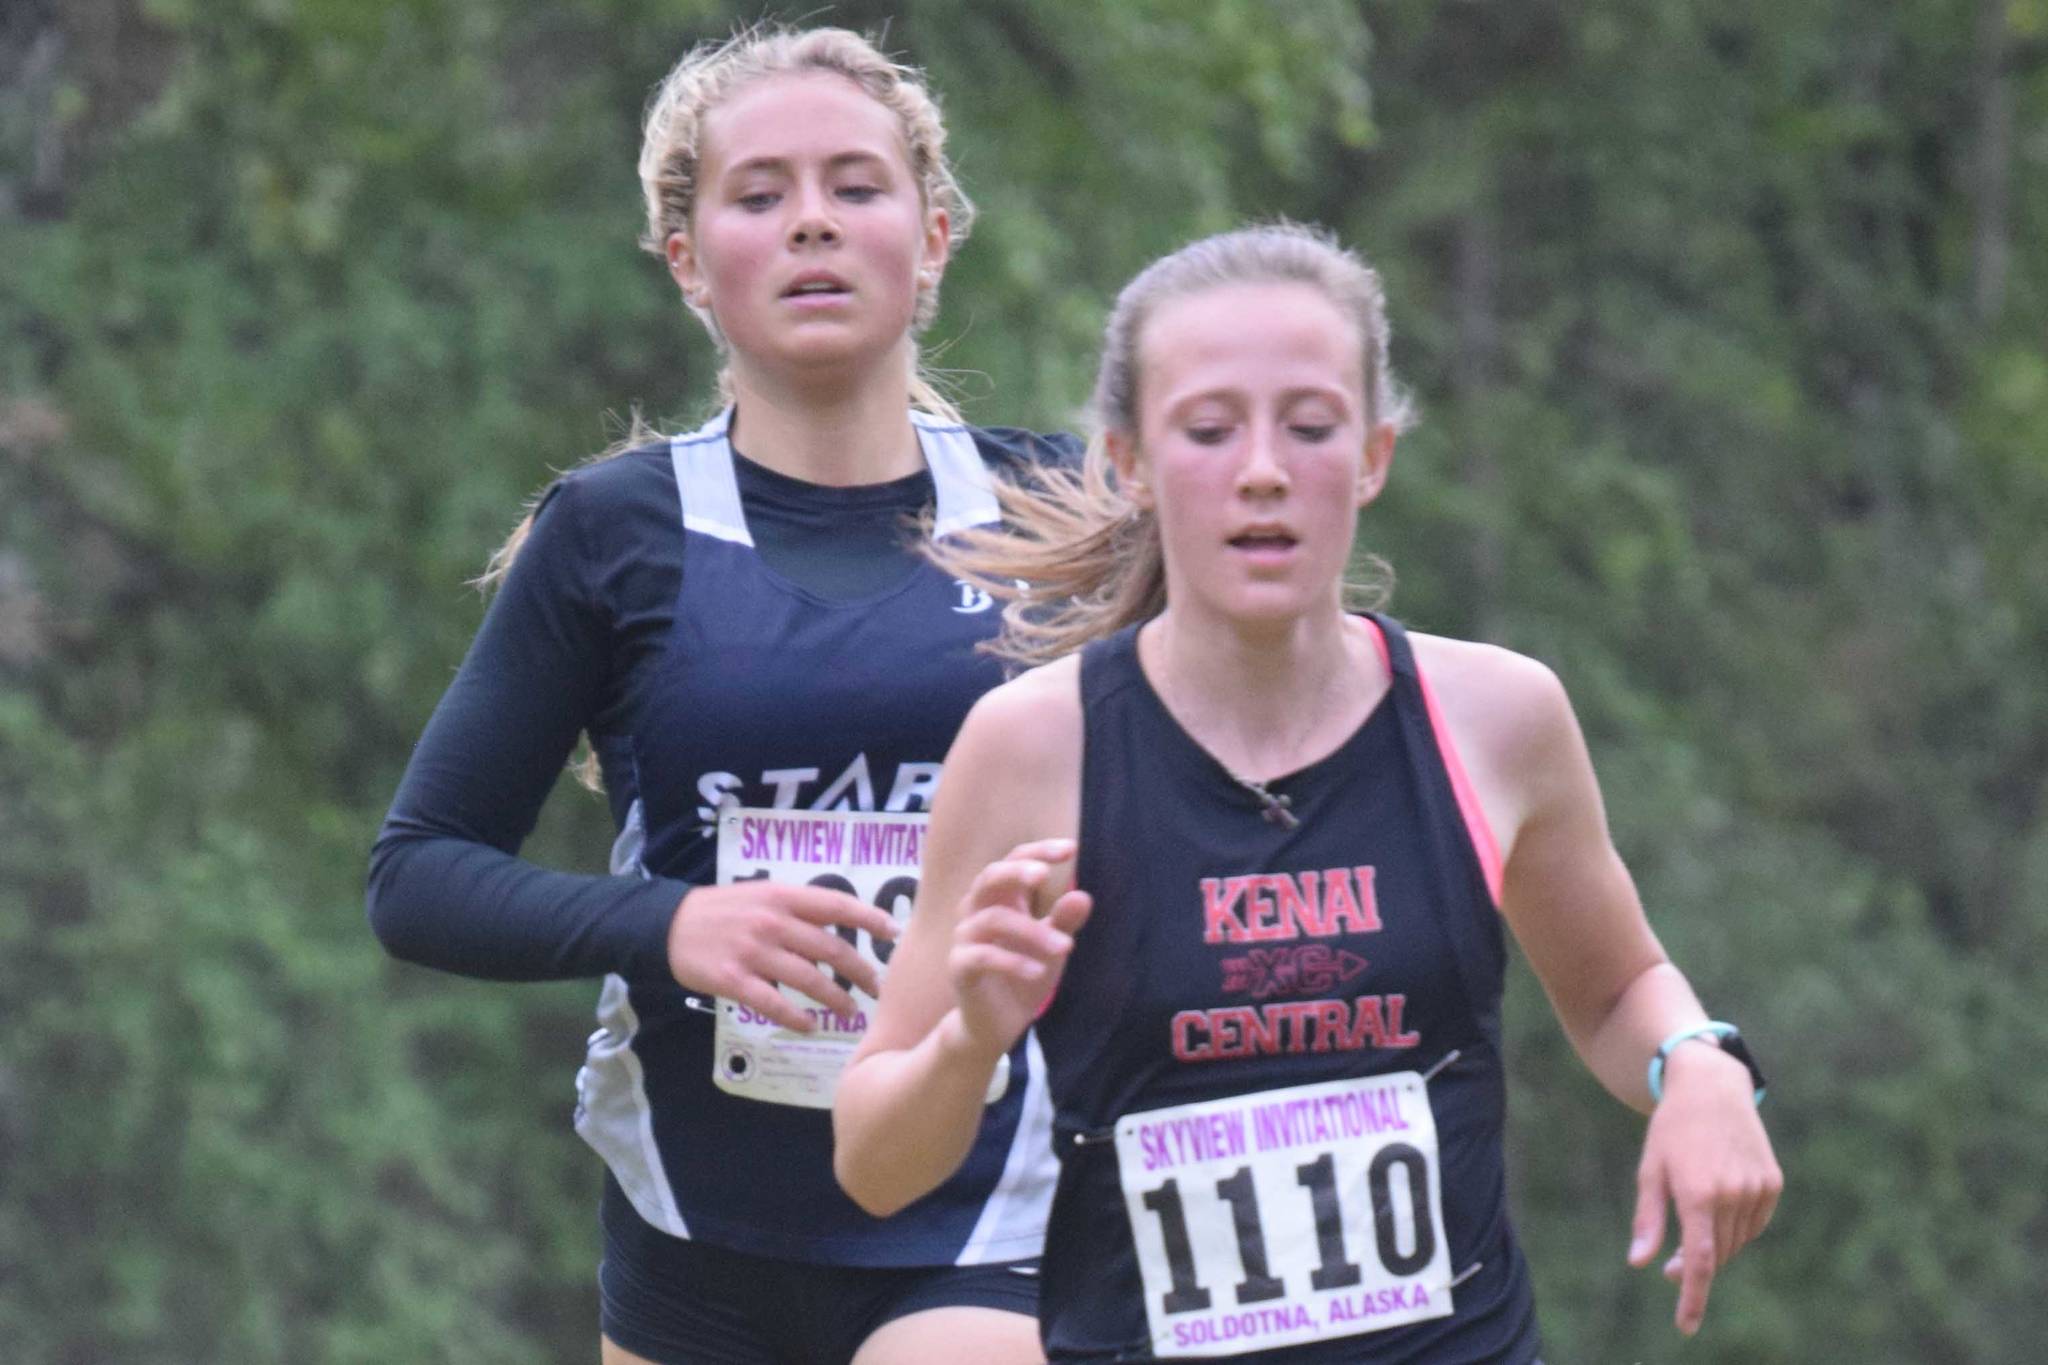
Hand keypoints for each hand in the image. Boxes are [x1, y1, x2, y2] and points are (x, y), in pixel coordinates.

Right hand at [667, 881, 898, 1031]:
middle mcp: (772, 922)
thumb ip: (797, 908)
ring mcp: (754, 953)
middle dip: (860, 971)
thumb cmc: (724, 910)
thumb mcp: (761, 894)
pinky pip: (774, 1004)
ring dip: (835, 998)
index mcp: (782, 896)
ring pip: (808, 980)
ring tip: (850, 1011)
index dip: (869, 918)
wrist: (669, 926)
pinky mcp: (735, 981)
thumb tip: (842, 925)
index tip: (893, 932)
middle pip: (830, 949)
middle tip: (876, 987)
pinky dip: (796, 1018)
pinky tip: (810, 1026)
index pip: (836, 905)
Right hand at [948, 838, 1092, 1059]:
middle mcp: (977, 911)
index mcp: (1001, 898)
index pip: (1014, 861)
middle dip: (1017, 871)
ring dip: (1032, 931)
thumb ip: (1064, 921)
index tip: (1070, 849)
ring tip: (1067, 948)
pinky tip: (1040, 972)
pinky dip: (1013, 962)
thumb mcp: (1052, 945)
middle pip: (989, 876)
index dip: (1039, 851)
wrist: (997, 1023)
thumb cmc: (1024, 974)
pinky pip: (982, 956)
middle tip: (1045, 876)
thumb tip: (1084, 896)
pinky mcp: (959, 967)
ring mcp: (965, 938)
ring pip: (992, 918)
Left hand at [1628, 1042, 1783, 1334]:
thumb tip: (1641, 1263)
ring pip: (1736, 1242)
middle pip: (1716, 1254)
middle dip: (1692, 1267)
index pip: (1698, 1261)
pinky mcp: (1772, 1183)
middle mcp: (1732, 1194)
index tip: (1685, 1326)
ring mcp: (1757, 1189)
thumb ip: (1648, 1219)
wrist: (1712, 1089)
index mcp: (1697, 1193)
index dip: (1692, 1297)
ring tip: (1692, 1227)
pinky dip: (1735, 1229)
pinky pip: (1753, 1225)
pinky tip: (1719, 1210)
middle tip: (1668, 1267)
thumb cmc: (1671, 1131)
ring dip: (1714, 1247)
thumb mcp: (1650, 1170)